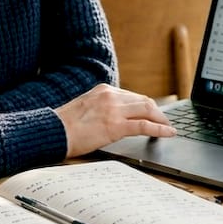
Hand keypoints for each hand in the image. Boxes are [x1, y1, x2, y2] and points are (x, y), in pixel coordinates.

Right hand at [55, 84, 175, 157]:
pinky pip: (145, 126)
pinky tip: (168, 133)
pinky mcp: (115, 126)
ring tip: (168, 127)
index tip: (152, 113)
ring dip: (161, 119)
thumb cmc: (64, 125)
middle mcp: (111, 96)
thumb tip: (115, 117)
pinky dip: (160, 129)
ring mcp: (114, 110)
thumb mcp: (86, 108)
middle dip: (157, 112)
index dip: (145, 106)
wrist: (53, 132)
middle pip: (144, 101)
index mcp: (103, 90)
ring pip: (148, 110)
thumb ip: (102, 107)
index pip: (132, 96)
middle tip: (164, 121)